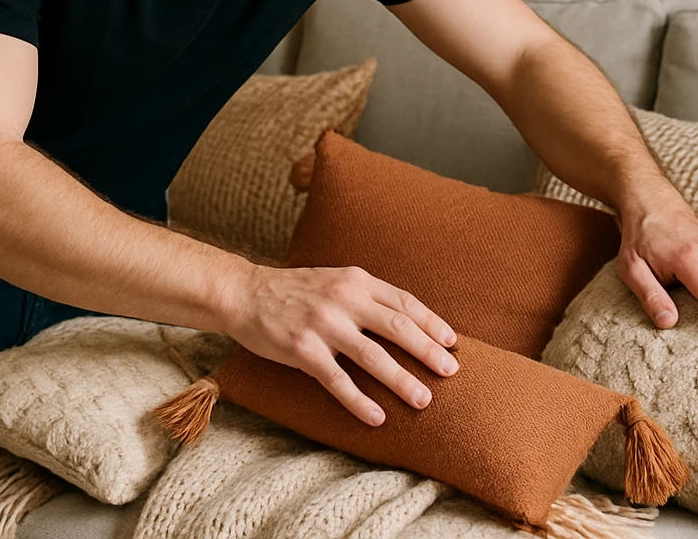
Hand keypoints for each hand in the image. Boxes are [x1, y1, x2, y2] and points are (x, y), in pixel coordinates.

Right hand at [216, 262, 459, 425]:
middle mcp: (344, 299)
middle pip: (397, 327)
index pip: (404, 302)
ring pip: (373, 356)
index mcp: (356, 280)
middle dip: (427, 351)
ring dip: (402, 380)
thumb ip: (367, 295)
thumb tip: (407, 321)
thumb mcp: (336, 279)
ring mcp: (323, 324)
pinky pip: (337, 380)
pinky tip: (377, 418)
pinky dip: (359, 401)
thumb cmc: (295, 290)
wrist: (244, 293)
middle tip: (451, 372)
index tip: (452, 342)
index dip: (431, 323)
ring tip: (424, 400)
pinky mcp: (302, 349)